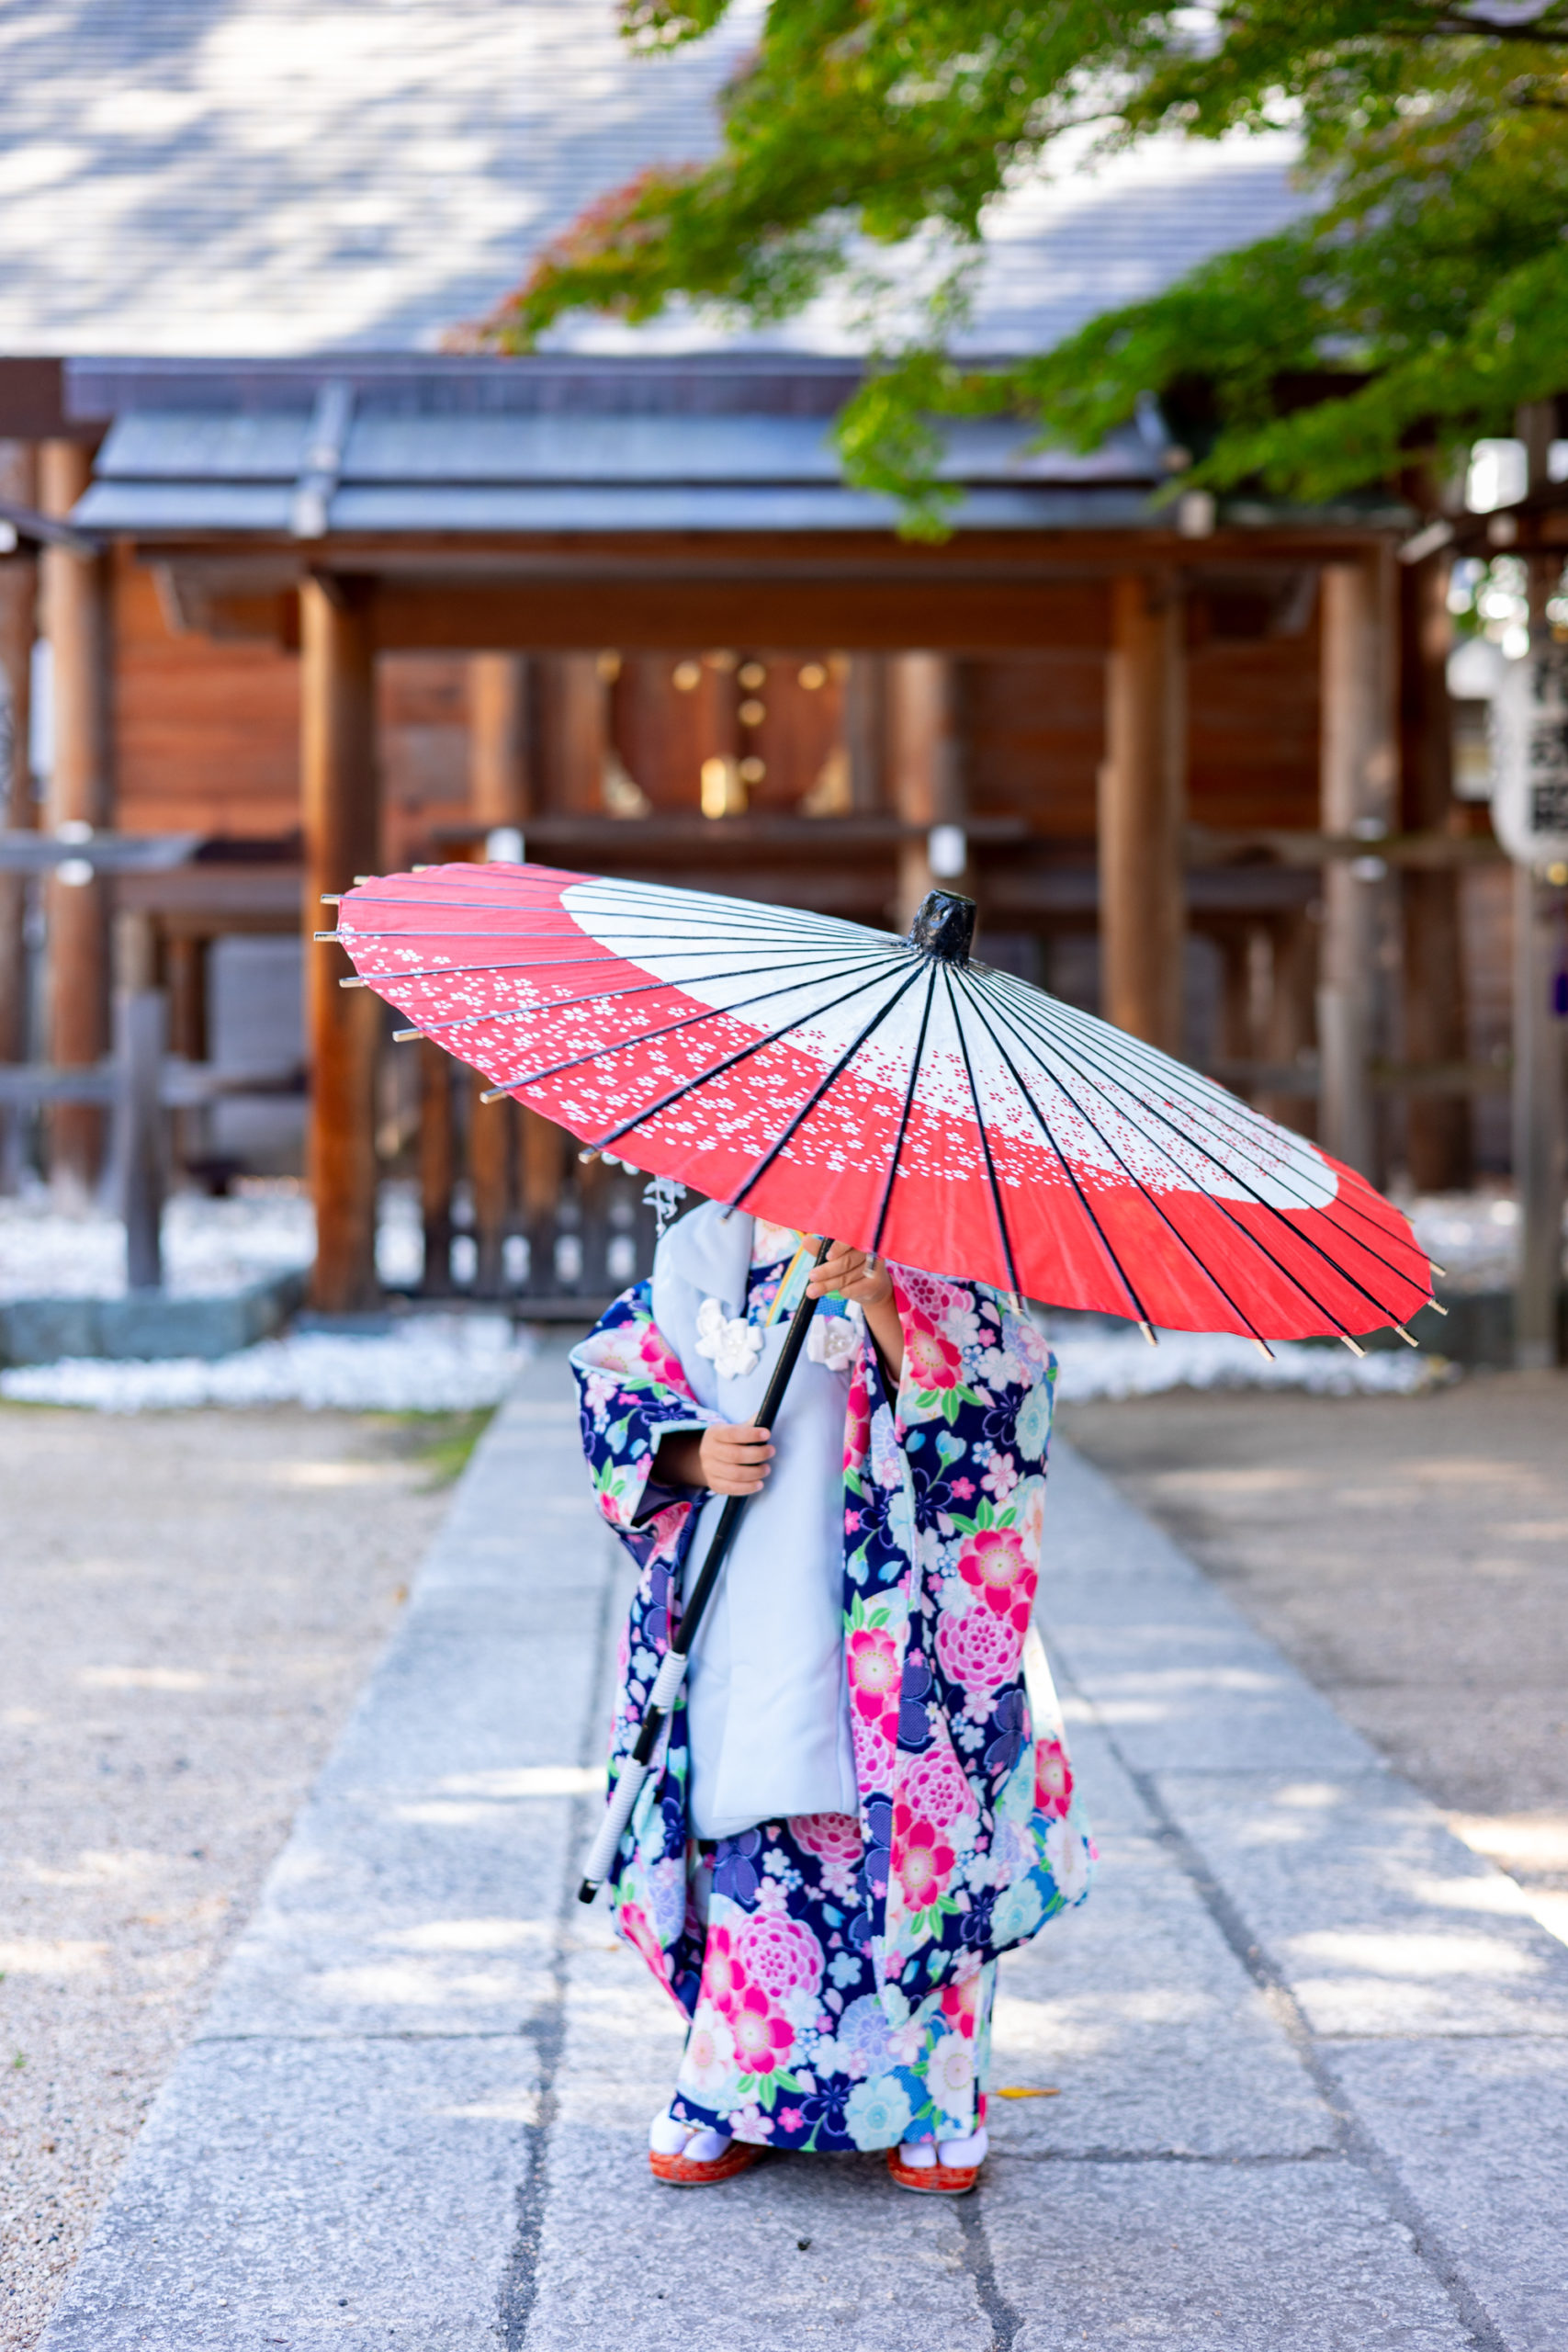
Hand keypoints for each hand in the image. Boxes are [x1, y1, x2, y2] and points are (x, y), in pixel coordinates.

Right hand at [654, 1422, 774, 1496]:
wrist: (710, 1458)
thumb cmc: (729, 1442)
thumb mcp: (735, 1429)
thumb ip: (750, 1424)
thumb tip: (765, 1415)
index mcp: (714, 1433)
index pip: (732, 1433)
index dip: (750, 1434)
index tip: (767, 1434)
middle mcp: (708, 1450)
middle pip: (735, 1455)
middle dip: (757, 1454)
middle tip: (771, 1451)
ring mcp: (709, 1469)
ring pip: (734, 1474)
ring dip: (755, 1472)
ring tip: (767, 1469)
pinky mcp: (713, 1484)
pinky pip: (731, 1489)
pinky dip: (747, 1488)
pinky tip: (759, 1484)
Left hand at [806, 1240, 893, 1309]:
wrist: (873, 1287)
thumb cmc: (851, 1266)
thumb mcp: (834, 1257)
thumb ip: (821, 1249)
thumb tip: (805, 1241)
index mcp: (859, 1238)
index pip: (850, 1240)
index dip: (839, 1248)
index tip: (828, 1256)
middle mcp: (870, 1250)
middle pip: (847, 1261)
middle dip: (827, 1270)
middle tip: (811, 1276)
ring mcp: (876, 1267)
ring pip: (847, 1277)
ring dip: (828, 1284)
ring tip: (812, 1291)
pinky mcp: (876, 1282)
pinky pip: (853, 1288)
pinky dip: (843, 1291)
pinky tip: (840, 1291)